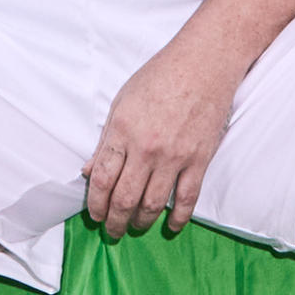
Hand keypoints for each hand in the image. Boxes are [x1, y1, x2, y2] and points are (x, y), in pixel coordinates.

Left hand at [84, 41, 248, 236]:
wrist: (204, 63)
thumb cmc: (160, 76)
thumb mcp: (122, 101)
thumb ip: (107, 139)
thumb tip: (91, 170)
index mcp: (122, 131)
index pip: (102, 180)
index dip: (96, 204)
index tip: (95, 215)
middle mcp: (146, 148)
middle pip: (124, 198)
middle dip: (115, 221)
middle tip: (112, 231)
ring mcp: (174, 156)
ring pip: (153, 204)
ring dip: (141, 222)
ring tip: (135, 227)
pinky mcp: (199, 159)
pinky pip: (187, 198)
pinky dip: (179, 217)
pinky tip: (171, 226)